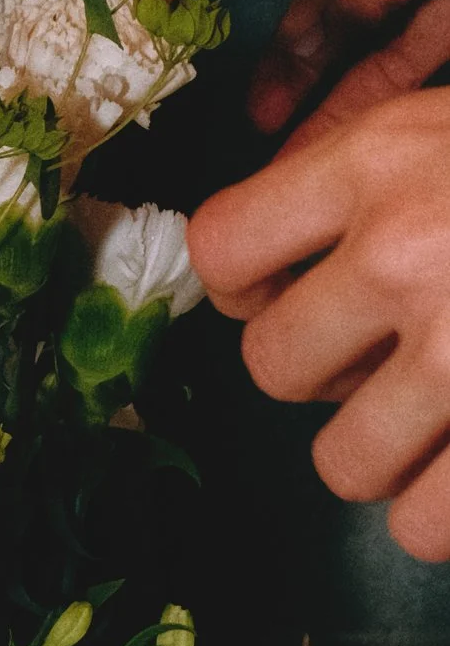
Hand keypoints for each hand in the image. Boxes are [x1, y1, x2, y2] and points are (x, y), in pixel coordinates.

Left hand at [189, 89, 449, 556]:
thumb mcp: (446, 119)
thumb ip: (355, 168)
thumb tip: (259, 244)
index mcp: (374, 163)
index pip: (219, 249)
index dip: (245, 284)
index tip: (292, 286)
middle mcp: (402, 255)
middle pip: (270, 364)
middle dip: (320, 369)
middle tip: (386, 352)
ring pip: (341, 461)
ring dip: (381, 452)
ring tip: (435, 413)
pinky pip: (422, 525)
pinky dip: (436, 512)